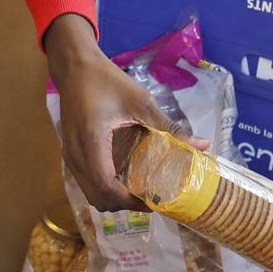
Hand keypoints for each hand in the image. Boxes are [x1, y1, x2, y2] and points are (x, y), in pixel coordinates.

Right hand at [45, 14, 172, 210]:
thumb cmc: (106, 81)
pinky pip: (87, 181)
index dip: (131, 202)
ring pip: (91, 193)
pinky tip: (125, 176)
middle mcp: (76, 155)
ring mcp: (70, 155)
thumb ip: (169, 127)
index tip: (155, 200)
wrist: (74, 67)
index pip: (107, 189)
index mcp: (92, 144)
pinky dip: (105, 187)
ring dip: (114, 198)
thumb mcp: (140, 102)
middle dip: (124, 204)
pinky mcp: (70, 152)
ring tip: (140, 190)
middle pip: (98, 198)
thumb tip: (202, 145)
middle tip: (150, 197)